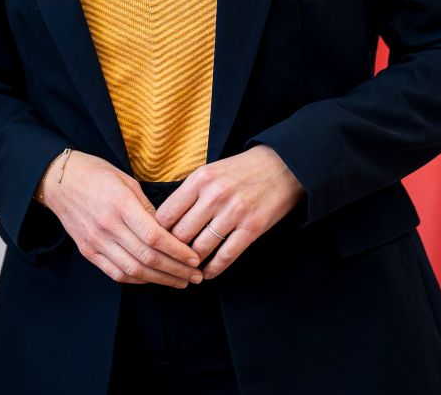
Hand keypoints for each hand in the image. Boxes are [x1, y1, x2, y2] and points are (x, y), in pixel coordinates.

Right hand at [38, 151, 203, 287]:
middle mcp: (107, 226)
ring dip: (160, 280)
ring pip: (133, 270)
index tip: (195, 258)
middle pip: (147, 257)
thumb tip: (170, 230)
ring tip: (180, 281)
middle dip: (176, 270)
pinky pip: (116, 273)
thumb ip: (148, 207)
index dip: (178, 251)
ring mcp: (96, 241)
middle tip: (195, 276)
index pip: (155, 236)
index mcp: (120, 205)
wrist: (59, 180)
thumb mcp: (126, 181)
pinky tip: (153, 279)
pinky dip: (137, 280)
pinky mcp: (88, 251)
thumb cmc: (96, 174)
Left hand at [155, 145, 304, 280]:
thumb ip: (189, 193)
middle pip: (180, 234)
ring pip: (201, 248)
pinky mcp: (252, 228)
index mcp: (199, 179)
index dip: (159, 231)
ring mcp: (234, 213)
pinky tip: (207, 273)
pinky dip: (214, 269)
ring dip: (192, 262)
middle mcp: (214, 196)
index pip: (166, 214)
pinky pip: (226, 256)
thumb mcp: (210, 171)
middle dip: (173, 250)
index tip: (158, 240)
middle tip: (171, 258)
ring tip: (188, 267)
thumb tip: (165, 220)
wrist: (282, 166)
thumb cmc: (240, 171)